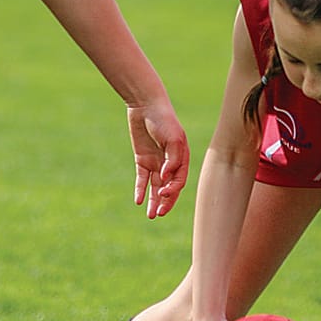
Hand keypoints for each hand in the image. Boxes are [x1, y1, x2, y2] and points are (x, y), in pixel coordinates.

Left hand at [127, 97, 188, 219]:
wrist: (146, 105)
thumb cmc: (164, 120)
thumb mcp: (173, 138)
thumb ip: (173, 158)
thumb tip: (165, 177)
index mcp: (182, 158)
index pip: (179, 180)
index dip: (173, 189)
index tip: (163, 190)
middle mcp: (170, 163)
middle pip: (169, 188)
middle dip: (165, 202)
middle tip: (159, 214)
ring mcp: (156, 162)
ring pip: (155, 187)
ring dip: (154, 201)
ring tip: (151, 215)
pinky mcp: (142, 160)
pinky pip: (142, 179)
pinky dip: (141, 190)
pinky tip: (139, 201)